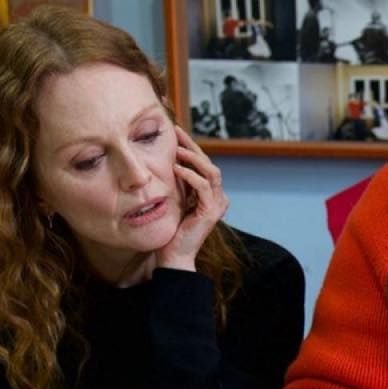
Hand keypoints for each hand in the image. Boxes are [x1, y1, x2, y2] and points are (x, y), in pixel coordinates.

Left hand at [156, 125, 227, 271]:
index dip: (191, 147)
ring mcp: (217, 205)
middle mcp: (218, 198)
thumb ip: (178, 183)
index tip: (175, 133)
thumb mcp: (175, 200)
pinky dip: (190, 175)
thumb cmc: (171, 230)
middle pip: (209, 164)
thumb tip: (169, 160)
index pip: (203, 164)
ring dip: (193, 158)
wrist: (173, 255)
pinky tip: (176, 169)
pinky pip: (204, 187)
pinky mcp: (210, 212)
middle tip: (176, 133)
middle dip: (192, 146)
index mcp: (211, 194)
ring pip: (211, 172)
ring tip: (177, 150)